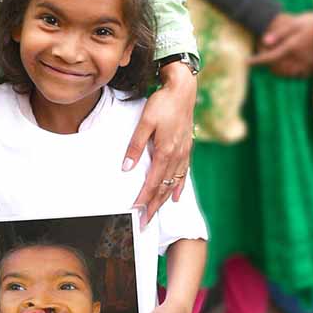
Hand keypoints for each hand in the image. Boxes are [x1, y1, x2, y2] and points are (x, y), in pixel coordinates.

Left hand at [126, 61, 195, 222]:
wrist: (183, 90)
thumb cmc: (162, 103)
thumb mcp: (144, 122)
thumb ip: (135, 146)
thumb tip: (126, 167)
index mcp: (165, 151)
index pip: (152, 183)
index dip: (144, 199)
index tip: (136, 212)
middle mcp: (177, 156)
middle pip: (164, 188)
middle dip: (153, 206)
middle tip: (145, 223)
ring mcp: (184, 153)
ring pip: (173, 183)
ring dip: (164, 200)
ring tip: (155, 213)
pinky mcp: (187, 148)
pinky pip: (183, 173)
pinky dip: (178, 187)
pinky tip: (175, 195)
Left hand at [248, 11, 312, 77]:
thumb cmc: (309, 22)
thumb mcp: (292, 23)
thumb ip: (278, 33)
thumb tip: (264, 42)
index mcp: (293, 46)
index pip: (271, 57)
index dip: (257, 60)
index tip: (246, 62)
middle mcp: (300, 57)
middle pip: (278, 67)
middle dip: (267, 63)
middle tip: (262, 54)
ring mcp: (307, 62)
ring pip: (287, 73)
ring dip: (277, 69)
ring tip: (272, 61)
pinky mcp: (312, 65)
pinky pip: (298, 74)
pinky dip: (289, 72)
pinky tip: (285, 65)